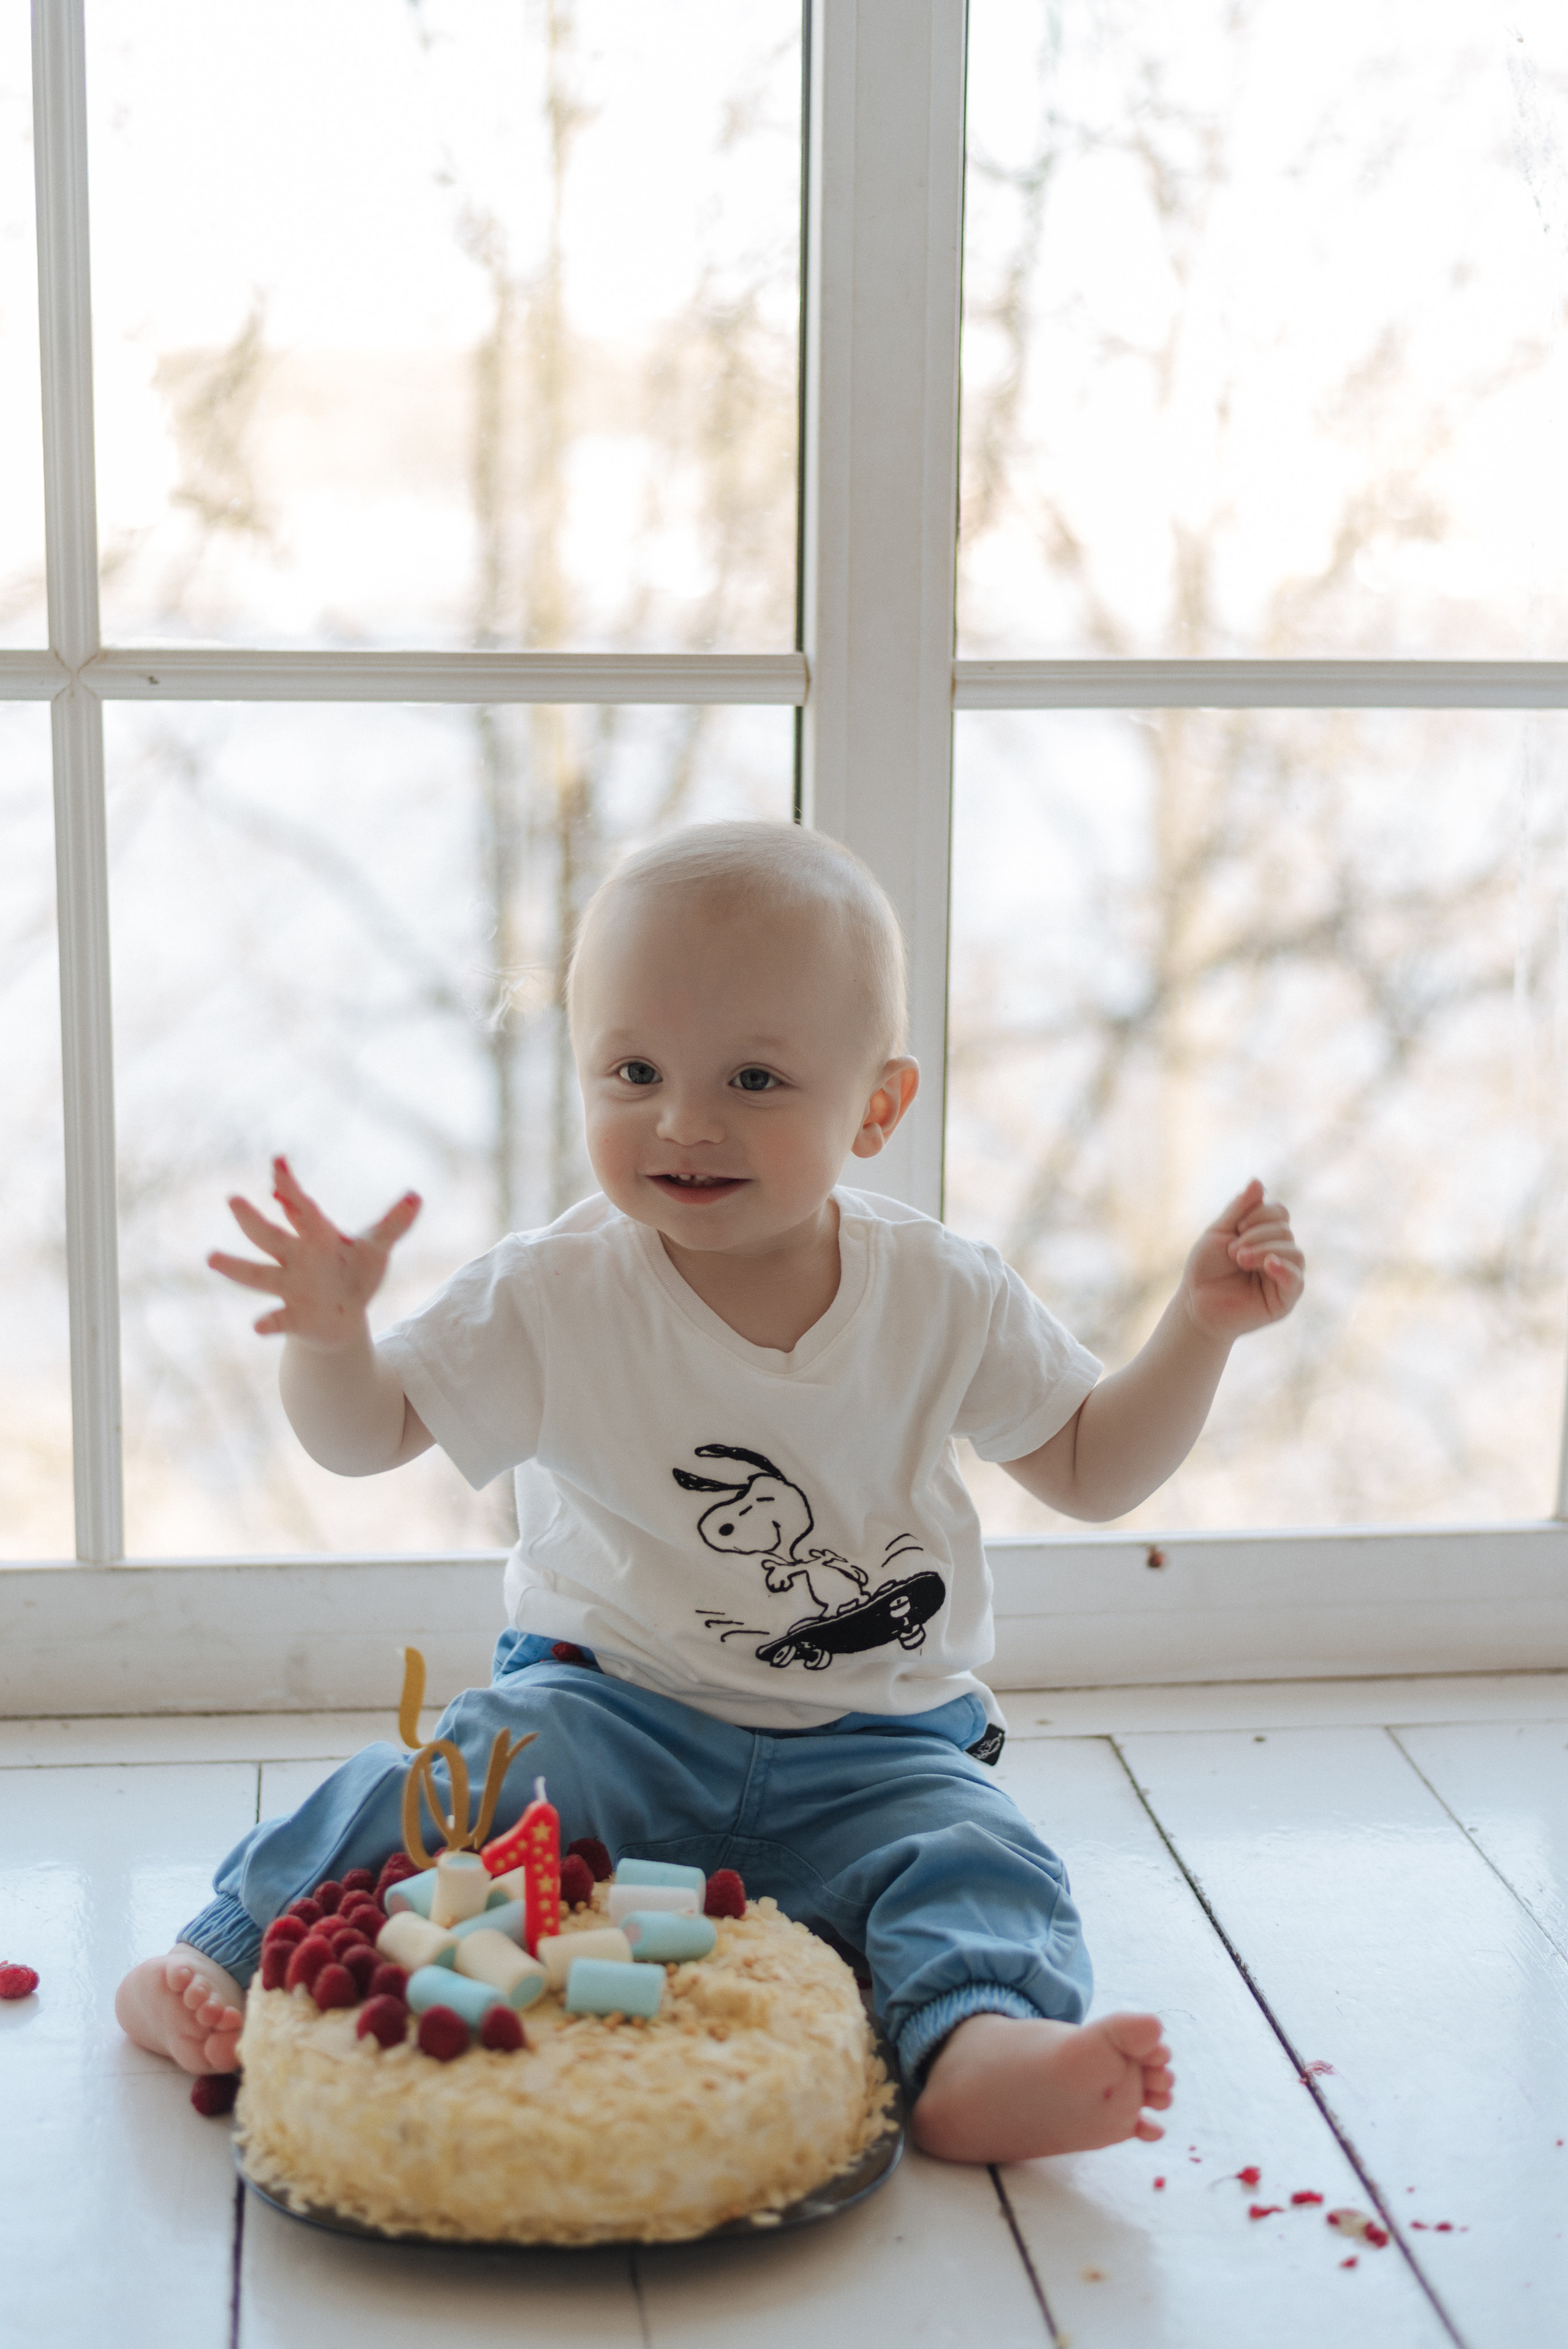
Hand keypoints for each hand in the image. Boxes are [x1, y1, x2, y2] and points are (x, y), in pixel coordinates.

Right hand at [207, 1156, 421, 1349]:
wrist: (344, 1318)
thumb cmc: (355, 1275)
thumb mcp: (377, 1248)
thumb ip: (394, 1224)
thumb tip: (417, 1197)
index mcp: (315, 1236)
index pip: (299, 1206)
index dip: (289, 1185)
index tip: (279, 1162)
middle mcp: (295, 1258)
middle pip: (270, 1236)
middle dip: (253, 1220)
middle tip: (233, 1199)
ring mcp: (289, 1287)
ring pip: (258, 1275)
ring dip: (236, 1267)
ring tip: (212, 1257)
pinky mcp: (293, 1317)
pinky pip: (278, 1320)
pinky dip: (268, 1323)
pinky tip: (258, 1326)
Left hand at [1181, 1178, 1302, 1342]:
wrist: (1195, 1303)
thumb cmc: (1205, 1268)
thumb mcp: (1219, 1232)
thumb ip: (1239, 1208)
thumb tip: (1258, 1182)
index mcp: (1266, 1236)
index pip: (1279, 1213)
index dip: (1260, 1213)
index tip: (1237, 1226)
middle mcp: (1279, 1254)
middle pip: (1285, 1230)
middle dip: (1257, 1235)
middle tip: (1233, 1251)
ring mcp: (1284, 1277)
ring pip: (1294, 1252)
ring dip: (1264, 1250)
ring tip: (1240, 1259)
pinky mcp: (1284, 1300)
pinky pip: (1297, 1281)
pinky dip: (1284, 1269)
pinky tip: (1268, 1265)